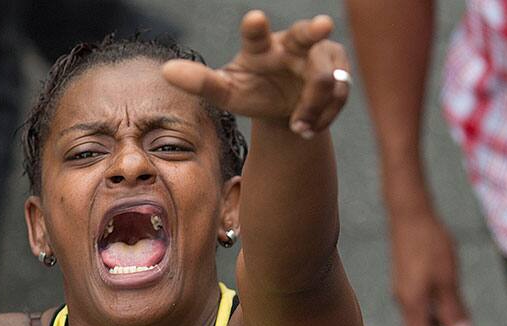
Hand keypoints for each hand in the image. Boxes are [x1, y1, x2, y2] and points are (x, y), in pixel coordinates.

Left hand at [162, 11, 349, 136]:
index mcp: (260, 48)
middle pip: (306, 35)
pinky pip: (338, 97)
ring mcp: (320, 56)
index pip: (255, 35)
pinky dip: (322, 117)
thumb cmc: (251, 92)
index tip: (253, 18)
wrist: (283, 111)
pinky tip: (308, 126)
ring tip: (299, 126)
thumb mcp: (226, 92)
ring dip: (313, 107)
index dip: (255, 28)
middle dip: (315, 29)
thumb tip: (165, 70)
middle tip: (324, 24)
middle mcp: (292, 45)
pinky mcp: (341, 72)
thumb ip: (200, 81)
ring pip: (325, 80)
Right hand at [387, 183, 472, 325]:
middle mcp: (404, 299)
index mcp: (413, 302)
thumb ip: (454, 310)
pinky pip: (417, 304)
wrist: (409, 216)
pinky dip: (430, 312)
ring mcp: (402, 288)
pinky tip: (443, 305)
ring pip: (418, 317)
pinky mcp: (405, 278)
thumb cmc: (430, 245)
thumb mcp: (448, 279)